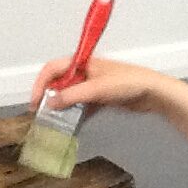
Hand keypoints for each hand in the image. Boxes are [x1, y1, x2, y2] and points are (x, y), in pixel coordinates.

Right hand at [29, 57, 175, 115]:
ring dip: (63, 108)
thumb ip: (72, 96)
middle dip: (50, 97)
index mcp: (81, 62)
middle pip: (59, 83)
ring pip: (70, 96)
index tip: (35, 102)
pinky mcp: (100, 98)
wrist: (152, 92)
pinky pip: (82, 106)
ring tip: (55, 123)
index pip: (52, 69)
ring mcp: (92, 85)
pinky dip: (76, 114)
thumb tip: (51, 103)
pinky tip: (72, 125)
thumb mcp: (96, 89)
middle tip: (42, 114)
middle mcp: (84, 72)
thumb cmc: (128, 82)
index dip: (41, 84)